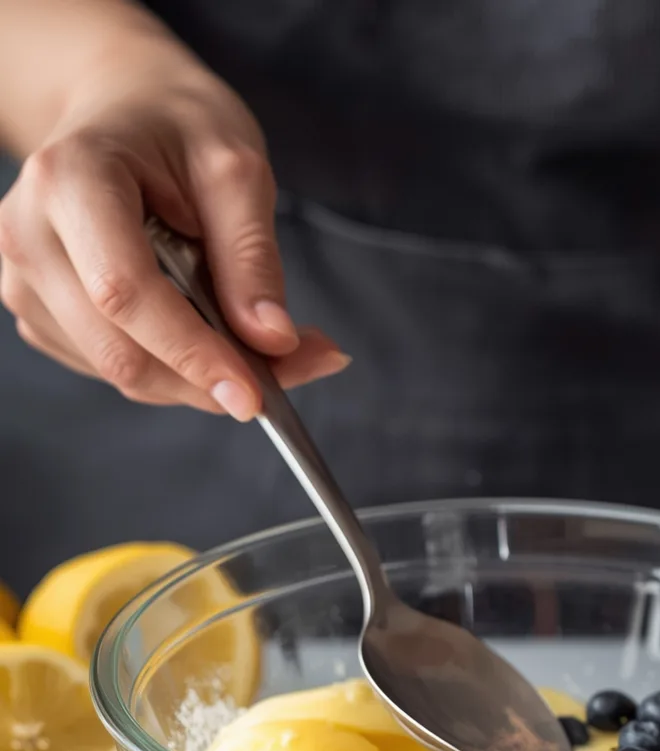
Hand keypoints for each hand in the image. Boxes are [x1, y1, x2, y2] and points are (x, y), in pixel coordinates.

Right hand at [0, 42, 346, 416]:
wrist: (119, 108)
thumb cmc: (176, 124)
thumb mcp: (235, 168)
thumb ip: (252, 257)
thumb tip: (271, 342)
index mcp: (69, 180)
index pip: (125, 293)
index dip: (192, 353)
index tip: (254, 393)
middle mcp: (29, 234)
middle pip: (121, 351)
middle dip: (208, 379)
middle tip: (292, 371)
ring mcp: (24, 279)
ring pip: (121, 372)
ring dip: (197, 378)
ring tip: (255, 343)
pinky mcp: (39, 312)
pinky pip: (113, 370)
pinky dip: (173, 370)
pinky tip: (205, 334)